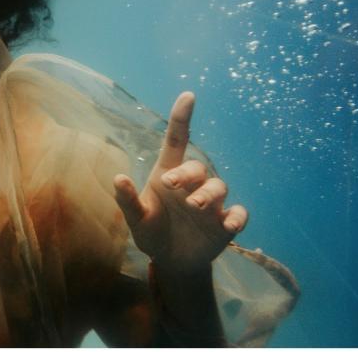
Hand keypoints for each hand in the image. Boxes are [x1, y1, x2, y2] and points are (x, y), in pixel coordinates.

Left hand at [112, 92, 247, 272]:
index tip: (188, 96)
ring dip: (209, 193)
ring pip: (219, 186)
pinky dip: (237, 217)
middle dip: (188, 173)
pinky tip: (229, 225)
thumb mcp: (136, 219)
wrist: (172, 262)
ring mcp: (211, 203)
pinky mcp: (225, 223)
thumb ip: (127, 200)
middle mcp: (192, 185)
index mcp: (168, 175)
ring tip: (195, 205)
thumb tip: (118, 178)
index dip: (182, 118)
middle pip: (197, 166)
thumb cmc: (151, 232)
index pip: (177, 141)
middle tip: (172, 185)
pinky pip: (239, 213)